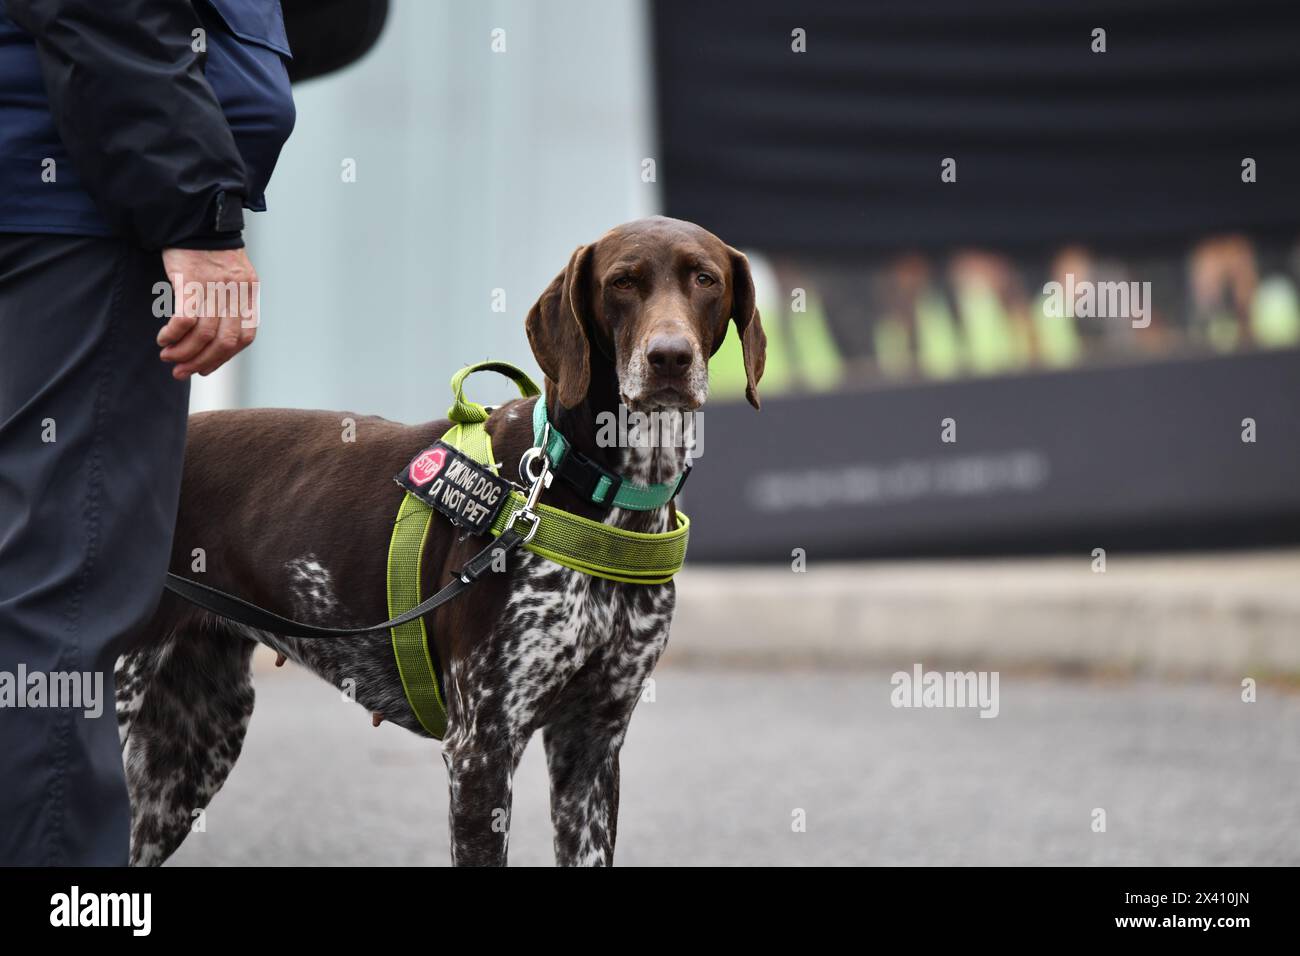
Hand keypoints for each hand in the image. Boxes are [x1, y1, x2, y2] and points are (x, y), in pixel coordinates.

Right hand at [157, 247, 259, 379]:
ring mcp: (214, 287)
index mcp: (248, 293)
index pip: (246, 337)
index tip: (207, 367)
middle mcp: (235, 292)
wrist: (193, 217)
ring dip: (185, 352)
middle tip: (183, 371)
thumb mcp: (230, 275)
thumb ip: (229, 301)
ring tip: (169, 358)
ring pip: (204, 334)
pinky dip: (174, 335)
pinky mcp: (191, 281)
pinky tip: (163, 339)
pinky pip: (184, 320)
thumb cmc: (207, 249)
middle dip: (203, 362)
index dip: (226, 356)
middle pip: (225, 341)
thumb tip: (214, 336)